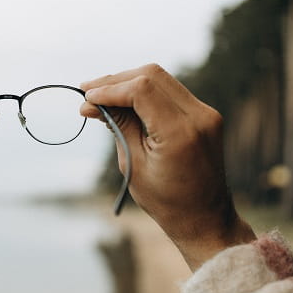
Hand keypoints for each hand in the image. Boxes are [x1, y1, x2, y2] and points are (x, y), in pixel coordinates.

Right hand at [80, 64, 254, 270]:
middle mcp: (199, 116)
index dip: (109, 89)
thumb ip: (118, 125)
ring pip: (160, 78)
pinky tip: (123, 103)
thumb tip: (91, 102)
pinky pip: (169, 90)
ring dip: (128, 83)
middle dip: (115, 81)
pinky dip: (143, 92)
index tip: (86, 100)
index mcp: (180, 132)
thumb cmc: (166, 200)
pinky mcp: (204, 114)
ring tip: (101, 97)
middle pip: (151, 75)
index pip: (141, 89)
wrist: (205, 217)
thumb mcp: (133, 164)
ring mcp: (206, 112)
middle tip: (88, 93)